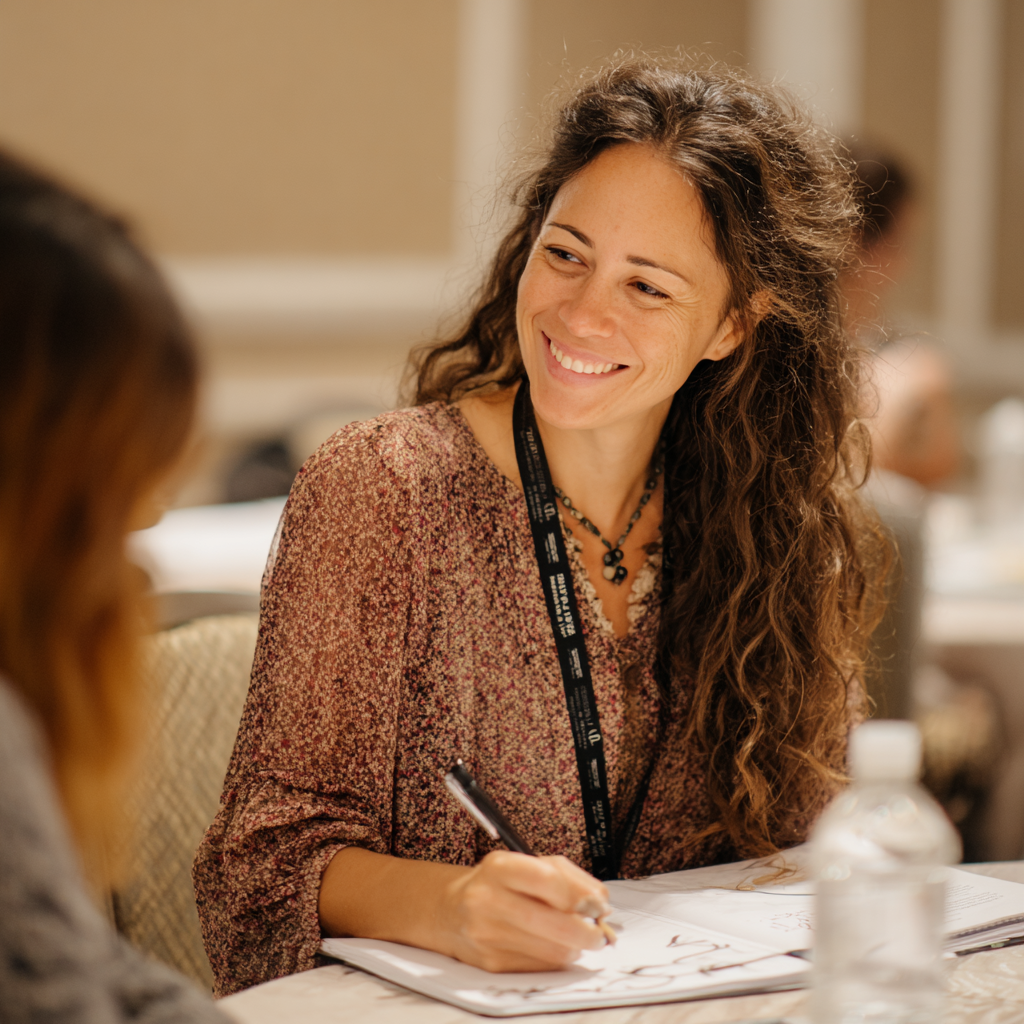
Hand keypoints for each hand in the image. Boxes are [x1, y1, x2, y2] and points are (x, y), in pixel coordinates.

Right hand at [438, 850, 610, 971]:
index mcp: (499, 868)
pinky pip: (541, 966)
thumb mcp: (526, 865)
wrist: (450, 910)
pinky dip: (557, 958)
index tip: (599, 904)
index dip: (580, 895)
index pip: (548, 881)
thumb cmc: (496, 884)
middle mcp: (488, 900)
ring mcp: (488, 935)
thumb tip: (600, 901)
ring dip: (575, 947)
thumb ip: (567, 876)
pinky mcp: (492, 963)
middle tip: (599, 931)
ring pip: (552, 950)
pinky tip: (554, 946)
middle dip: (587, 931)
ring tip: (578, 938)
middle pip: (554, 922)